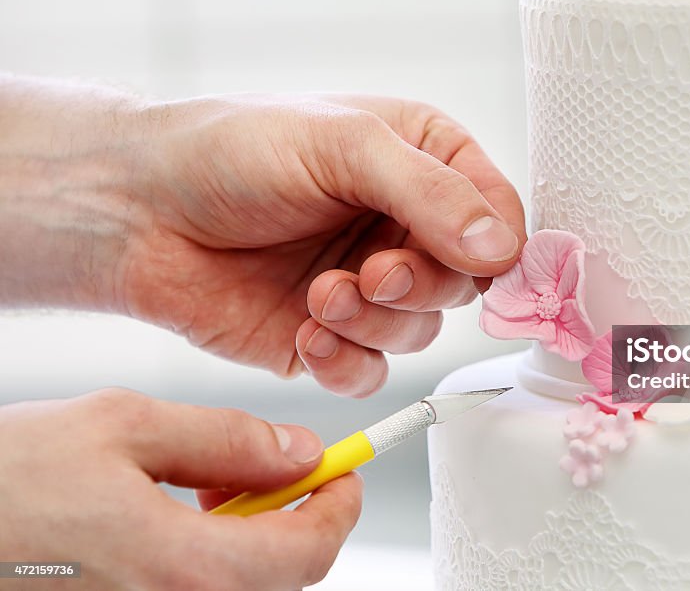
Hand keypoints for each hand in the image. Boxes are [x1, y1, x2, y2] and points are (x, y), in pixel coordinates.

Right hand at [0, 389, 359, 590]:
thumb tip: (299, 451)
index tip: (344, 470)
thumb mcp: (125, 427)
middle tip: (272, 466)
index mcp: (185, 569)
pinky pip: (199, 590)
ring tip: (204, 485)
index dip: (339, 505)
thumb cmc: (9, 480)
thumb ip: (226, 440)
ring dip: (251, 533)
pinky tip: (173, 517)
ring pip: (243, 584)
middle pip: (283, 574)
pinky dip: (210, 554)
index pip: (309, 550)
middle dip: (295, 514)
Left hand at [122, 94, 524, 393]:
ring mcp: (367, 286)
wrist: (137, 210)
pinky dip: (346, 363)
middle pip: (465, 283)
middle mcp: (402, 226)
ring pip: (420, 332)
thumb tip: (504, 250)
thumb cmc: (233, 150)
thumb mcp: (342, 144)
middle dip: (421, 286)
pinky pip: (370, 372)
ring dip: (375, 322)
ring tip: (321, 295)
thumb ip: (430, 194)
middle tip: (373, 273)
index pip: (498, 214)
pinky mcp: (329, 337)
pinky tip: (307, 333)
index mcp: (422, 162)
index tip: (474, 263)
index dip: (497, 246)